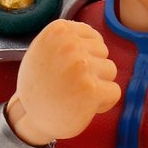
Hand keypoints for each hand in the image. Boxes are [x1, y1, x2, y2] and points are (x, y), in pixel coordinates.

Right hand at [7, 20, 120, 144]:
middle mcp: (70, 44)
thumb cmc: (41, 86)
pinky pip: (115, 91)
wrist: (32, 118)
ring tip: (76, 93)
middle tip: (70, 84)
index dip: (86, 56)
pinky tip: (84, 106)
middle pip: (103, 52)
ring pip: (111, 70)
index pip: (94, 37)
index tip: (68, 69)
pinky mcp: (91, 89)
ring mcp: (81, 66)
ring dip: (98, 84)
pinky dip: (104, 102)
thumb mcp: (45, 49)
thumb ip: (68, 40)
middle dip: (93, 69)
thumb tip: (95, 37)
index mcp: (59, 30)